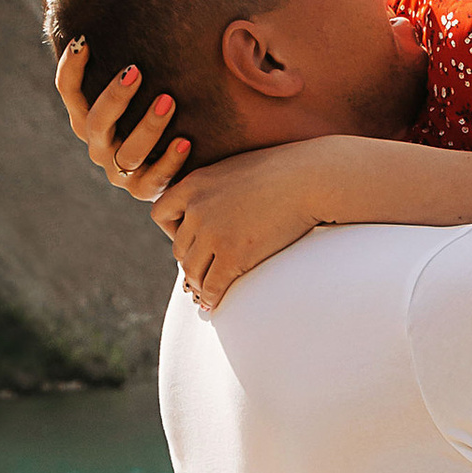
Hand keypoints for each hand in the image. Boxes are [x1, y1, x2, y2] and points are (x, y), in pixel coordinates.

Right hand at [54, 37, 189, 199]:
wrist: (178, 159)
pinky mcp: (144, 190)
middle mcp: (98, 143)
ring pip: (127, 152)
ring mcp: (120, 170)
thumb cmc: (157, 102)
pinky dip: (170, 162)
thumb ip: (134, 51)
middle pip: (96, 122)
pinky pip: (154, 180)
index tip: (86, 40)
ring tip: (169, 100)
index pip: (68, 91)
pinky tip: (187, 141)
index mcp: (87, 116)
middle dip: (114, 96)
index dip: (72, 68)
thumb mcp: (143, 80)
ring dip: (147, 125)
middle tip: (135, 70)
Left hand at [155, 151, 323, 310]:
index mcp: (194, 184)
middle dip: (192, 260)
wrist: (310, 179)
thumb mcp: (236, 169)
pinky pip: (212, 286)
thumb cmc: (282, 172)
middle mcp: (197, 208)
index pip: (160, 214)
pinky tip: (216, 303)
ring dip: (199, 283)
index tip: (191, 239)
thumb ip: (216, 187)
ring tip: (208, 290)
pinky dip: (211, 297)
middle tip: (204, 270)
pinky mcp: (234, 255)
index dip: (172, 231)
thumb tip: (211, 207)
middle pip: (179, 248)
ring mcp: (214, 233)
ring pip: (191, 271)